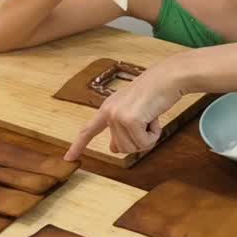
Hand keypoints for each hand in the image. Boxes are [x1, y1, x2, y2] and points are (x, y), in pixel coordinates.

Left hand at [64, 62, 185, 159]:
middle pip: (121, 148)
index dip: (78, 145)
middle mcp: (109, 112)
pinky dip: (154, 135)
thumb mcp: (133, 111)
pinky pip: (144, 142)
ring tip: (151, 117)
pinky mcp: (130, 120)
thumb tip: (114, 149)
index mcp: (107, 108)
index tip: (68, 158)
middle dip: (138, 140)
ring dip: (147, 137)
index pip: (88, 130)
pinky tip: (155, 118)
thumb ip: (121, 129)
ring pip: (133, 147)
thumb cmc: (155, 92)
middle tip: (147, 121)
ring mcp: (118, 116)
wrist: (167, 78)